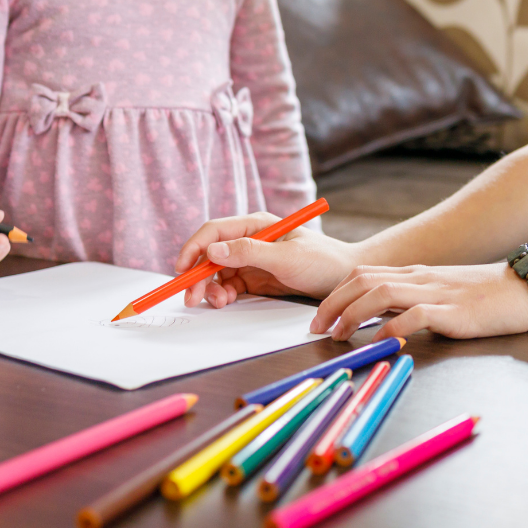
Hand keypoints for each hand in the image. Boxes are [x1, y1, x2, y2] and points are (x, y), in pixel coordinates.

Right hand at [174, 212, 361, 308]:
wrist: (346, 279)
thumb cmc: (323, 261)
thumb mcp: (286, 257)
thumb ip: (249, 252)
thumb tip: (213, 250)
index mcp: (257, 225)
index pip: (215, 231)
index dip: (194, 248)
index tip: (181, 268)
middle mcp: (251, 239)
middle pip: (211, 254)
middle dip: (198, 274)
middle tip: (191, 298)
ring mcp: (252, 259)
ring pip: (217, 272)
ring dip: (210, 287)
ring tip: (217, 302)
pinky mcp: (256, 278)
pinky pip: (229, 285)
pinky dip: (222, 294)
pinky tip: (226, 302)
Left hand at [310, 262, 527, 340]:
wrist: (527, 288)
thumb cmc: (487, 296)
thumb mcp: (442, 292)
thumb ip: (414, 300)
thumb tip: (381, 320)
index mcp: (415, 274)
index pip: (363, 275)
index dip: (335, 294)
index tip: (320, 318)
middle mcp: (420, 278)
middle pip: (363, 281)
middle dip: (333, 304)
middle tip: (316, 329)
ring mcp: (436, 292)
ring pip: (380, 293)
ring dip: (352, 314)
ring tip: (338, 336)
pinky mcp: (453, 311)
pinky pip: (414, 315)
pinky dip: (392, 328)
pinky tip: (380, 344)